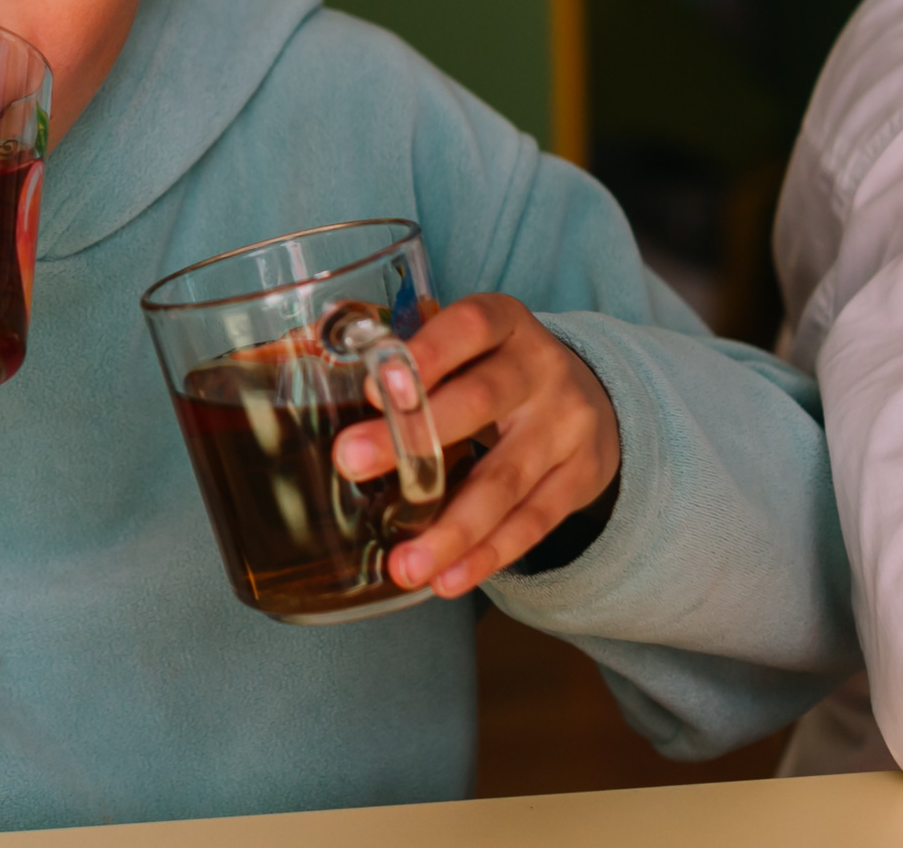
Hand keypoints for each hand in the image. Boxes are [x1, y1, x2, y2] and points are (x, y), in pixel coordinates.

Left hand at [331, 293, 620, 598]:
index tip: (373, 388)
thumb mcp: (467, 345)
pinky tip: (447, 579)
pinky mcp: (580, 478)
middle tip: (349, 462)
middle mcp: (542, 369)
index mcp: (506, 323)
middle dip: (415, 438)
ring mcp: (567, 426)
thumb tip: (308, 367)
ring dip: (451, 528)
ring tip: (404, 565)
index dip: (424, 354)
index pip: (469, 327)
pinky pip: (532, 522)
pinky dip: (486, 555)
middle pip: (480, 401)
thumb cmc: (496, 368)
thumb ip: (409, 357)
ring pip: (506, 480)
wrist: (595, 397)